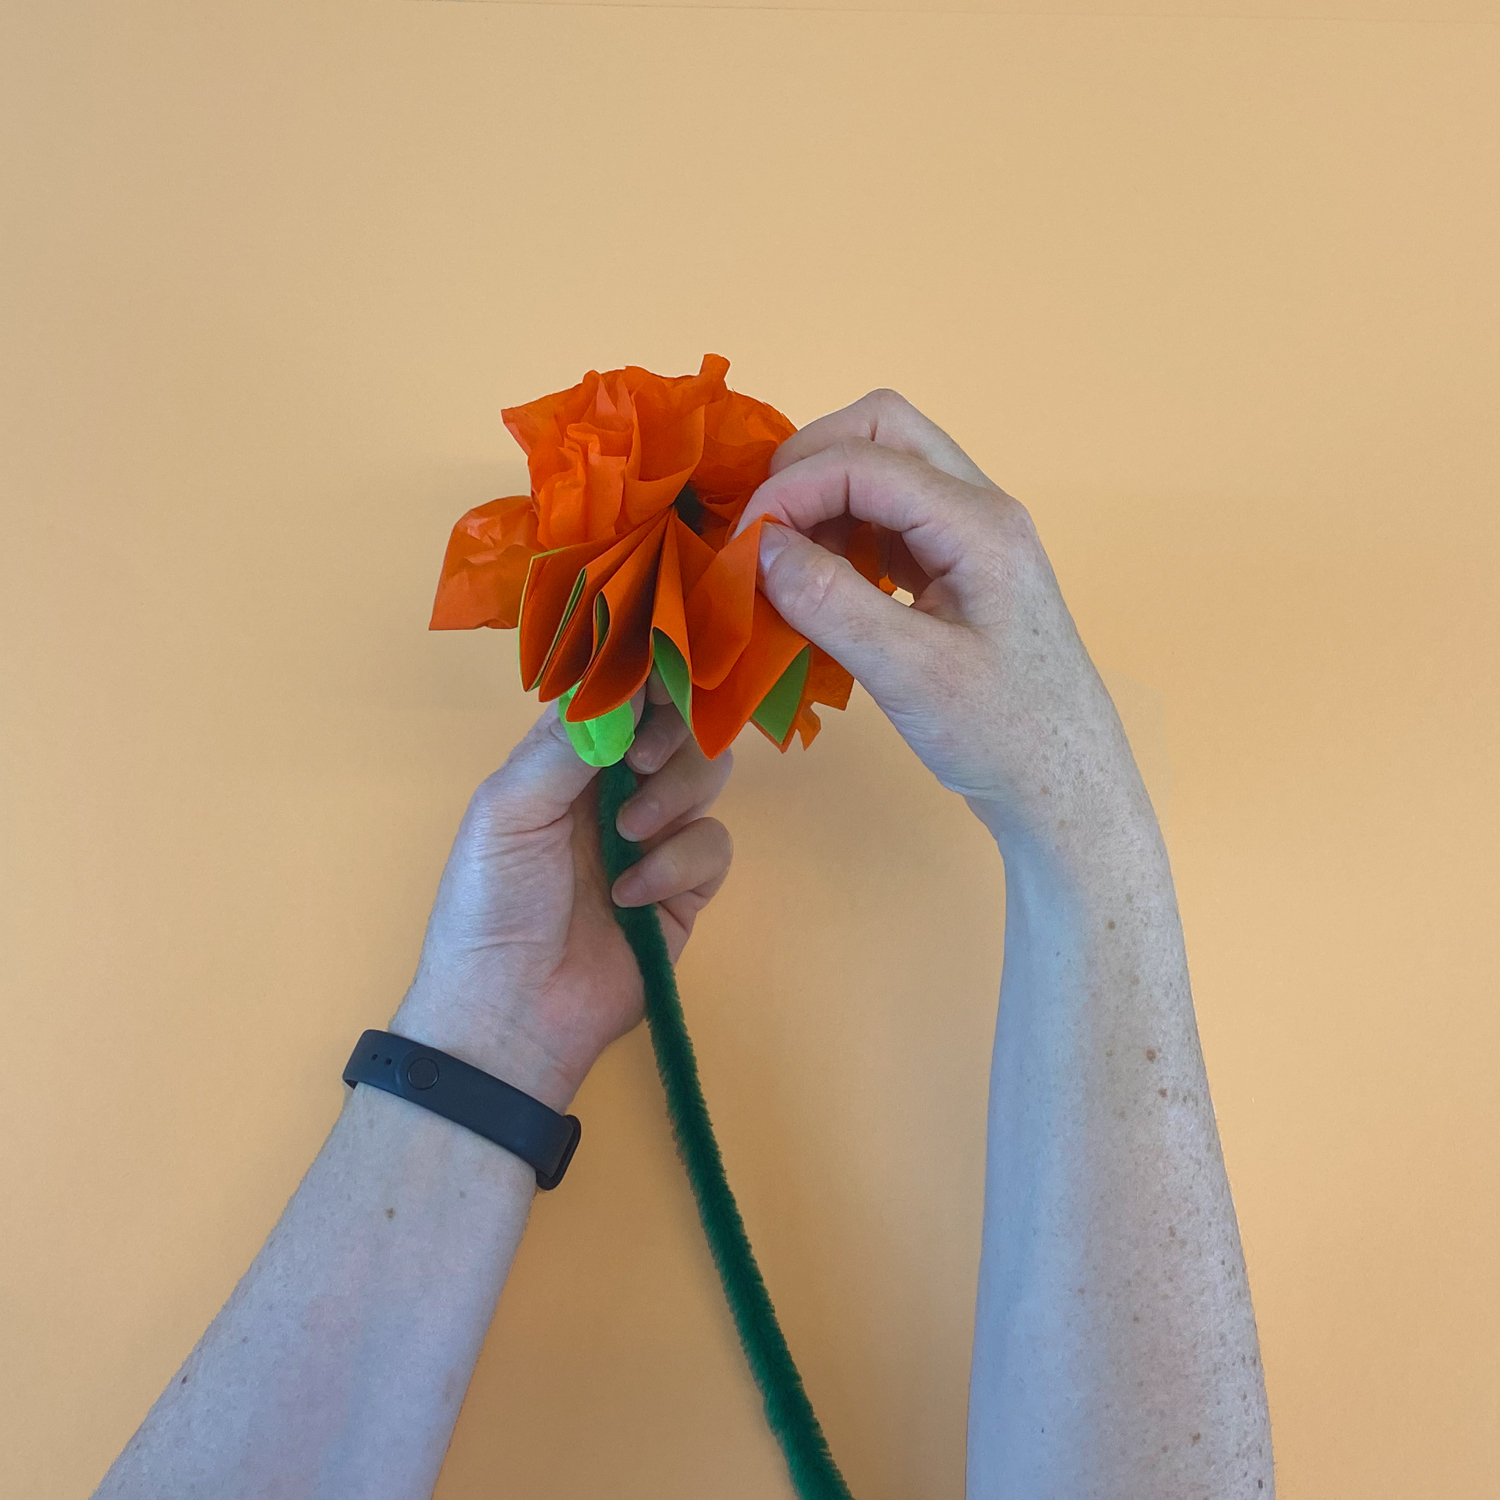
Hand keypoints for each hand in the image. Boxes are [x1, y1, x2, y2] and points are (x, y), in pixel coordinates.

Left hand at [392, 681, 732, 1111]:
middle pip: (677, 726)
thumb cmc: (492, 901)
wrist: (512, 1011)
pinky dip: (677, 864)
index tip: (657, 679)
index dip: (646, 678)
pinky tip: (631, 896)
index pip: (622, 694)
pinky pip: (713, 846)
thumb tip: (629, 680)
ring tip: (629, 833)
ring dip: (674, 795)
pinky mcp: (687, 888)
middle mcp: (614, 788)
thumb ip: (570, 741)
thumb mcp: (509, 807)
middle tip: (640, 762)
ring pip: (706, 776)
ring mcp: (655, 836)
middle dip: (670, 733)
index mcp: (564, 759)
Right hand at [735, 389, 1146, 857]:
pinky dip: (843, 532)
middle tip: (765, 529)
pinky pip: (890, 517)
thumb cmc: (1002, 736)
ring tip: (787, 563)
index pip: (866, 460)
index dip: (790, 489)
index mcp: (979, 524)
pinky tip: (821, 585)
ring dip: (826, 497)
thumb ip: (831, 602)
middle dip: (810, 463)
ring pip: (886, 466)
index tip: (741, 545)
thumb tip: (758, 546)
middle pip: (883, 429)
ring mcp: (970, 536)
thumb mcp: (910, 674)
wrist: (1065, 787)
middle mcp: (980, 509)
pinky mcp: (957, 567)